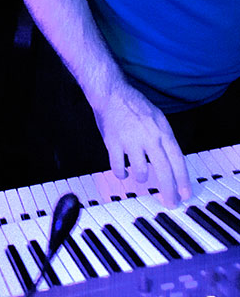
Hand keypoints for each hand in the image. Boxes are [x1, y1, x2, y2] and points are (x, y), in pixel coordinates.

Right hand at [91, 85, 191, 207]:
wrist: (111, 94)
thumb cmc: (134, 105)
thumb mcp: (158, 118)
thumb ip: (164, 139)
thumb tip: (171, 162)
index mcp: (162, 131)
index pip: (178, 161)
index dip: (183, 180)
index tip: (186, 194)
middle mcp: (149, 138)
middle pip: (163, 171)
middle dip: (169, 190)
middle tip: (171, 203)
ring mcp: (130, 141)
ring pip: (141, 172)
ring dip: (142, 178)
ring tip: (140, 175)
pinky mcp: (113, 143)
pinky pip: (118, 167)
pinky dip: (121, 174)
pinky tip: (123, 173)